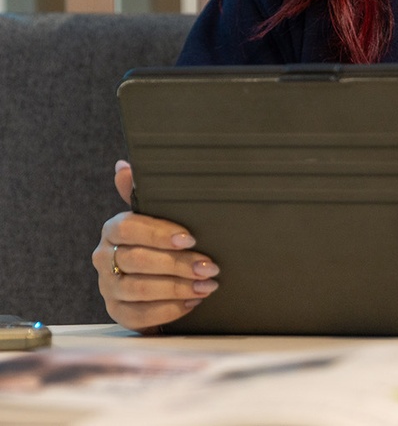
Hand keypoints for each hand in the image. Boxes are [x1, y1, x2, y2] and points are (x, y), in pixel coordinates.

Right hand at [92, 161, 219, 331]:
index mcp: (113, 228)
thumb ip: (141, 191)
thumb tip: (123, 166)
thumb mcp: (157, 212)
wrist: (156, 274)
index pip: (130, 228)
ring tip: (206, 285)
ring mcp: (108, 287)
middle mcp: (104, 257)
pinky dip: (169, 311)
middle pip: (138, 261)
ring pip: (140, 289)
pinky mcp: (117, 312)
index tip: (190, 238)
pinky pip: (139, 316)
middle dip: (178, 264)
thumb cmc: (160, 237)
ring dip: (177, 288)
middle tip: (209, 267)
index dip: (160, 234)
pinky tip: (192, 303)